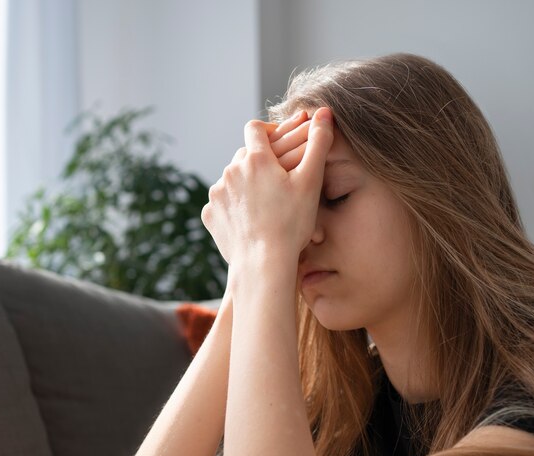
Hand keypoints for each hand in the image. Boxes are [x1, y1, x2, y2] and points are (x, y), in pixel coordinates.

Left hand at [201, 108, 333, 270]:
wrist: (263, 264)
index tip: (278, 142)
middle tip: (276, 181)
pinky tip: (250, 220)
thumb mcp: (311, 182)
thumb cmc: (291, 224)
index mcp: (255, 158)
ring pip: (231, 179)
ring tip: (264, 205)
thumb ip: (318, 144)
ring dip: (245, 185)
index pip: (256, 129)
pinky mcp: (209, 214)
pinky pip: (222, 203)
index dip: (267, 132)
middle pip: (243, 156)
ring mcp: (216, 193)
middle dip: (258, 162)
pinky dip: (234, 207)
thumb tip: (324, 112)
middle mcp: (230, 170)